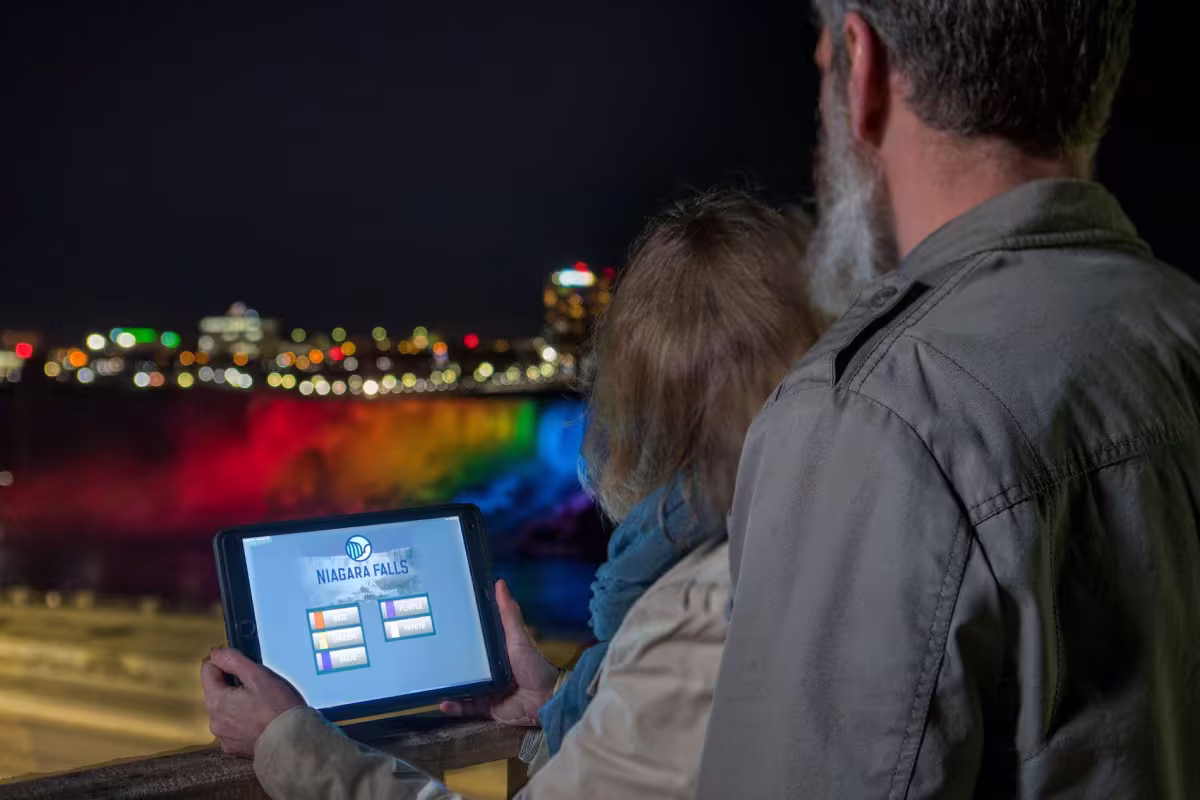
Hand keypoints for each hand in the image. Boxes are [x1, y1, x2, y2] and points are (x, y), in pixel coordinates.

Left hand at [201, 647, 304, 756]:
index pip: (208, 670)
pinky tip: (259, 720)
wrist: (291, 742)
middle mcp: (214, 721)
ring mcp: (223, 736)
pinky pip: (233, 727)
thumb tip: (216, 653)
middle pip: (217, 691)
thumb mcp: (258, 675)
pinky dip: (243, 721)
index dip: (225, 664)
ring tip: (261, 704)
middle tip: (258, 687)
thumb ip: (233, 661)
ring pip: (225, 710)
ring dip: (238, 704)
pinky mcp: (234, 747)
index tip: (243, 666)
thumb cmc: (278, 708)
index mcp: (216, 701)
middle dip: (233, 685)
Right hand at [441, 579, 557, 726]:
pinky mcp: (487, 708)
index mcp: (497, 651)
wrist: (545, 699)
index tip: (441, 624)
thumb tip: (499, 582)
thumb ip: (508, 613)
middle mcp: (490, 669)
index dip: (460, 633)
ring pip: (462, 686)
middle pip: (465, 664)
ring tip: (429, 679)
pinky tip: (441, 702)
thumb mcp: (519, 637)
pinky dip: (454, 706)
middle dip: (448, 661)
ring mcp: (487, 689)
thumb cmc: (534, 665)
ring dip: (447, 684)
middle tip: (426, 652)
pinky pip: (467, 707)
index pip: (475, 641)